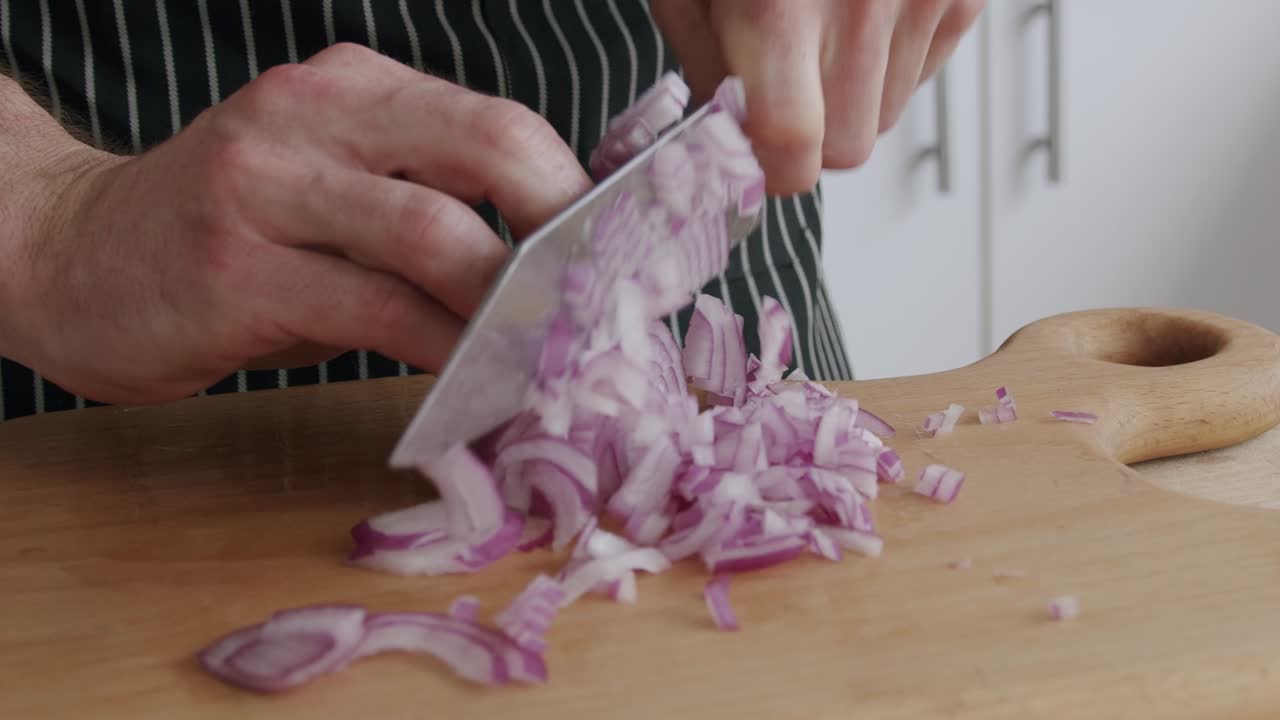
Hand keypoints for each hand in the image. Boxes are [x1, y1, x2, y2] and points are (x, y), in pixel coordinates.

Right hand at [3, 43, 590, 404]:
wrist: (69, 257)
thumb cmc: (227, 238)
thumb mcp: (331, 193)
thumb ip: (426, 211)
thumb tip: (551, 275)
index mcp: (354, 90)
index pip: (500, 123)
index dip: (576, 194)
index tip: (621, 262)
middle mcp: (313, 116)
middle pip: (491, 147)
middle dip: (566, 231)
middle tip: (600, 304)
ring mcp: (268, 186)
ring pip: (437, 234)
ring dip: (512, 305)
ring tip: (550, 353)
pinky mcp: (236, 270)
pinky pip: (374, 310)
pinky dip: (442, 350)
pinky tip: (471, 379)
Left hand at [651, 0, 985, 194]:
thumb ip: (707, 60)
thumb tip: (726, 124)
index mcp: (780, 5)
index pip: (795, 148)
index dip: (771, 166)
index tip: (755, 156)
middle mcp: (863, 3)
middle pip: (847, 147)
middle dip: (809, 133)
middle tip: (782, 88)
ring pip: (885, 114)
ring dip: (848, 93)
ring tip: (821, 26)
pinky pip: (923, 71)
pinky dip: (889, 58)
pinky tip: (859, 10)